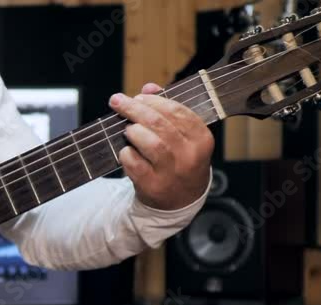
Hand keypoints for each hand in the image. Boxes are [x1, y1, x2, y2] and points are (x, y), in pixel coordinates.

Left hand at [109, 83, 213, 210]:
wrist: (179, 201)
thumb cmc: (179, 160)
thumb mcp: (182, 136)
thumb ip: (166, 110)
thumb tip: (148, 87)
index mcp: (202, 138)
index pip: (177, 111)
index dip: (154, 101)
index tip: (137, 96)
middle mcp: (190, 156)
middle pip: (160, 124)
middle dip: (135, 109)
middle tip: (118, 102)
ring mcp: (172, 173)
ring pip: (150, 143)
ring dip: (133, 132)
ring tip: (128, 130)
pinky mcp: (153, 187)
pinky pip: (135, 164)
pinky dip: (126, 154)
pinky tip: (126, 151)